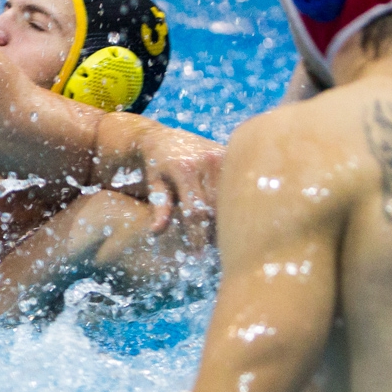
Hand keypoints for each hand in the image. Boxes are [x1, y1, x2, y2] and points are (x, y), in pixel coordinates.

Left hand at [102, 118, 222, 248]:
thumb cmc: (155, 167)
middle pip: (216, 207)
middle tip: (210, 249)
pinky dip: (233, 203)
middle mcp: (206, 160)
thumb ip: (159, 208)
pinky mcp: (231, 156)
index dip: (197, 235)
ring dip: (225, 220)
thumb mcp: (154, 185)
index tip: (197, 252)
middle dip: (213, 231)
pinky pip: (236, 185)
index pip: (196, 211)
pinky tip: (229, 219)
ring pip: (229, 198)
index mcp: (184, 169)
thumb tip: (156, 232)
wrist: (163, 138)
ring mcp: (222, 156)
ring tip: (220, 238)